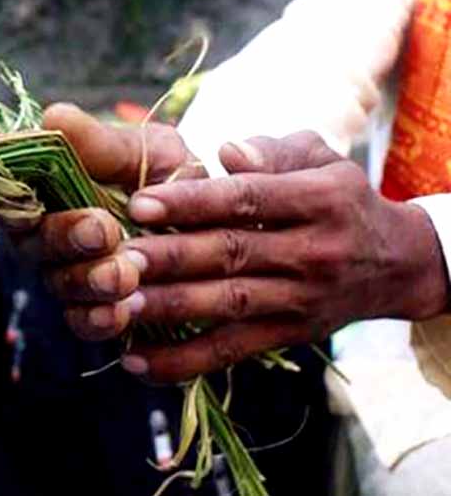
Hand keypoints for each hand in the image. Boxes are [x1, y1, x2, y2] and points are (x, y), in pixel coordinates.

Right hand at [0, 103, 204, 339]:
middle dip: (64, 237)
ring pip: (58, 283)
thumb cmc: (169, 176)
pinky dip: (99, 318)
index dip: (5, 199)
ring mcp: (69, 276)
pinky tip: (121, 312)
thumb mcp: (144, 149)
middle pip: (30, 242)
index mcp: (44, 189)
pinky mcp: (96, 311)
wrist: (222, 223)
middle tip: (103, 230)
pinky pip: (83, 322)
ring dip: (88, 279)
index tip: (30, 196)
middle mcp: (46, 236)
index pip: (0, 196)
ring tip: (126, 274)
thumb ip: (98, 143)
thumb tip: (52, 117)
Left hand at [117, 132, 449, 382]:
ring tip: (117, 307)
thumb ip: (273, 151)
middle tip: (116, 259)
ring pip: (226, 304)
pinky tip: (137, 361)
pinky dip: (184, 361)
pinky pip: (231, 350)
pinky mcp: (287, 334)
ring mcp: (299, 298)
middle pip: (230, 255)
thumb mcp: (320, 159)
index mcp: (318, 200)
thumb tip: (227, 152)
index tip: (141, 204)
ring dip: (168, 309)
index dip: (192, 202)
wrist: (396, 263)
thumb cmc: (338, 198)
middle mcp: (311, 252)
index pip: (247, 200)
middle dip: (169, 258)